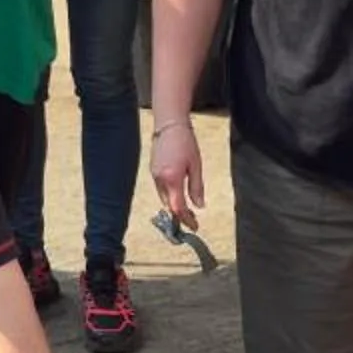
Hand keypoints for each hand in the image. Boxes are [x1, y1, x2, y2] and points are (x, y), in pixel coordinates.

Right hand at [151, 116, 205, 231]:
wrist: (170, 125)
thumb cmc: (186, 143)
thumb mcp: (196, 166)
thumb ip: (197, 188)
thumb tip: (199, 206)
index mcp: (172, 179)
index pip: (178, 207)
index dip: (186, 219)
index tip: (195, 226)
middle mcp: (160, 179)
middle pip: (169, 205)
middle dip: (180, 214)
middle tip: (193, 218)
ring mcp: (154, 175)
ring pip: (164, 197)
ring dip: (174, 204)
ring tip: (187, 207)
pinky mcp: (152, 170)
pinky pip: (161, 188)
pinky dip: (169, 194)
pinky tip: (178, 192)